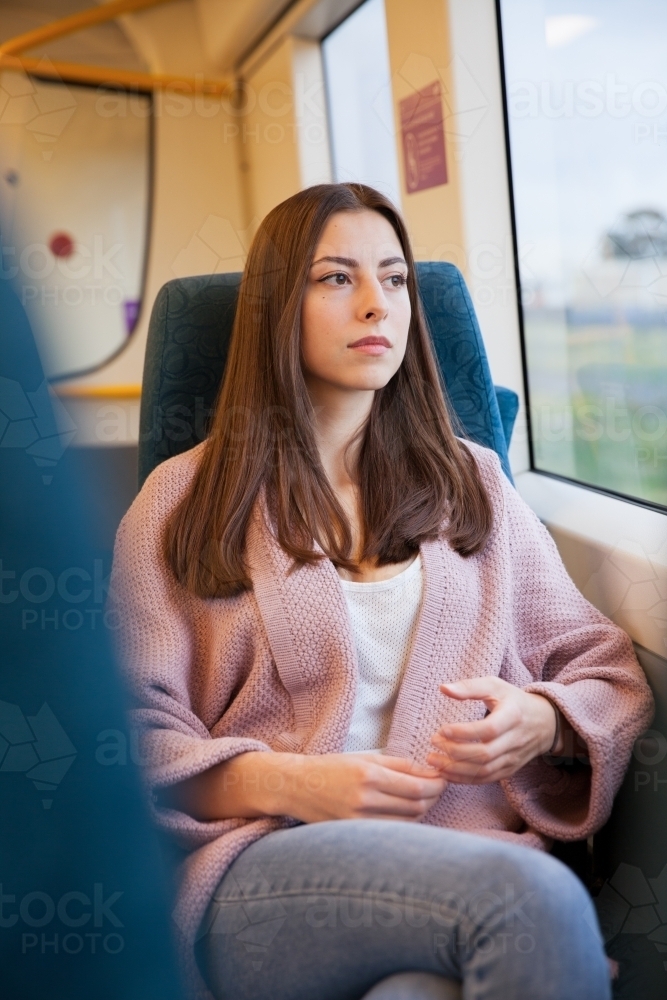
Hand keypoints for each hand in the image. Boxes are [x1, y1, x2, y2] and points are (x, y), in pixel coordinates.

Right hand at [277, 753, 446, 823]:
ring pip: (407, 822)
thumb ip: (398, 764)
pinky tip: (408, 812)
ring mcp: (359, 821)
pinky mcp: (355, 833)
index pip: (417, 788)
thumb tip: (429, 772)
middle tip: (439, 788)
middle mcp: (364, 800)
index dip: (436, 785)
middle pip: (416, 806)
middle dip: (434, 797)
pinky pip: (391, 831)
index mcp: (368, 776)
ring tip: (425, 798)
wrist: (297, 786)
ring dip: (422, 811)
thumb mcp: (365, 758)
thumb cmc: (332, 767)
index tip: (443, 779)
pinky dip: (406, 823)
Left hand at [426, 676, 558, 783]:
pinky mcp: (510, 769)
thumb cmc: (513, 701)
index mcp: (513, 715)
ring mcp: (514, 758)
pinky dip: (465, 779)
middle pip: (485, 754)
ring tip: (434, 761)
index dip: (464, 732)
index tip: (442, 730)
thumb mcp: (495, 686)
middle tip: (434, 744)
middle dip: (455, 752)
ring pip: (484, 771)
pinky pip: (486, 779)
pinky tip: (447, 773)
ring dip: (456, 769)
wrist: (544, 722)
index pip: (489, 729)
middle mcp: (515, 739)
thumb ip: (469, 687)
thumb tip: (443, 688)